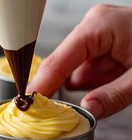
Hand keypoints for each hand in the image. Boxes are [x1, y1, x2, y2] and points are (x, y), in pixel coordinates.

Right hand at [27, 4, 131, 119]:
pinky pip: (91, 68)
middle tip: (59, 112)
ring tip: (108, 93)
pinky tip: (112, 86)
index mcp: (97, 26)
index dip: (41, 84)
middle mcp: (94, 27)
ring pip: (78, 68)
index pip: (59, 60)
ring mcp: (100, 35)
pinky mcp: (107, 44)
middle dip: (65, 88)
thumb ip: (113, 95)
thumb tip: (86, 111)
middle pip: (64, 63)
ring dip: (87, 86)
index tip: (26, 103)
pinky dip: (97, 82)